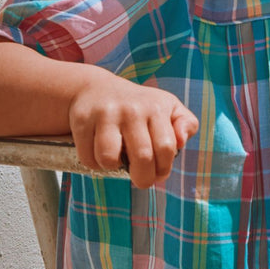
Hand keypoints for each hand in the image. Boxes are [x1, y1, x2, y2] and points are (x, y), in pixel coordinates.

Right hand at [68, 75, 197, 188]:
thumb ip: (186, 124)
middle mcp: (132, 110)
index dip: (164, 168)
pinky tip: (99, 152)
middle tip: (141, 180)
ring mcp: (106, 114)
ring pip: (109, 158)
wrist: (96, 89)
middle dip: (143, 178)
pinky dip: (94, 163)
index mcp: (157, 108)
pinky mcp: (83, 120)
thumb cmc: (140, 105)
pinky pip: (88, 157)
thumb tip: (182, 141)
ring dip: (113, 168)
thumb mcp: (169, 108)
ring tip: (117, 160)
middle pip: (142, 157)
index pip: (167, 148)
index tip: (159, 173)